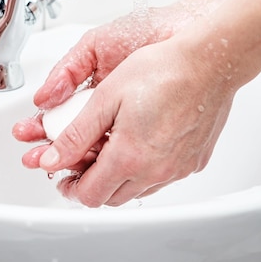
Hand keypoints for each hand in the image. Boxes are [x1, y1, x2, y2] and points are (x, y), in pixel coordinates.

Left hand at [13, 12, 236, 206]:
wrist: (209, 63)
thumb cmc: (162, 71)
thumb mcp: (106, 98)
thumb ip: (75, 135)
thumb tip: (52, 159)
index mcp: (129, 157)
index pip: (89, 195)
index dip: (71, 187)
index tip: (65, 174)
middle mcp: (155, 172)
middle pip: (112, 198)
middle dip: (92, 184)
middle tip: (84, 161)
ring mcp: (177, 169)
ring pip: (137, 191)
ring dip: (119, 179)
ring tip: (112, 149)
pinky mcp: (194, 163)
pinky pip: (162, 178)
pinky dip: (145, 170)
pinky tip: (142, 144)